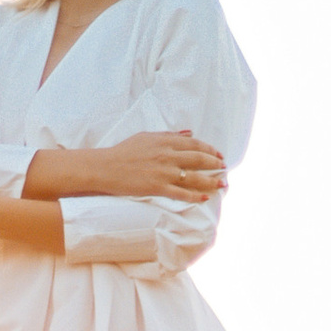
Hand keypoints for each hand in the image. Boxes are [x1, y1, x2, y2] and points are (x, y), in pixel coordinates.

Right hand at [80, 130, 224, 203]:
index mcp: (165, 141)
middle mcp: (167, 155)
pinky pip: (181, 193)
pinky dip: (195, 196)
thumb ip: (169, 135)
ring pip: (194, 177)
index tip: (218, 154)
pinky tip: (205, 198)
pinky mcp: (157, 187)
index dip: (209, 150)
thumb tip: (188, 132)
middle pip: (198, 159)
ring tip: (222, 184)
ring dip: (211, 181)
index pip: (194, 144)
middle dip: (214, 164)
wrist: (106, 167)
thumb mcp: (147, 137)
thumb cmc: (124, 151)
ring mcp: (163, 172)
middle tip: (224, 168)